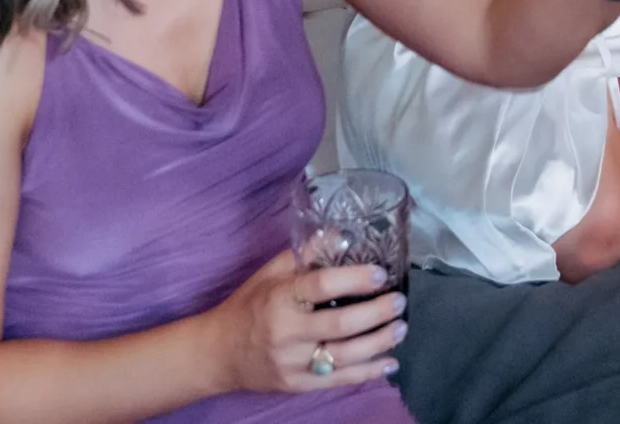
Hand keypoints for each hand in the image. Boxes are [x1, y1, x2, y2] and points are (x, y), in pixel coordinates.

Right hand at [210, 251, 403, 393]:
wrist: (219, 353)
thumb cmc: (248, 306)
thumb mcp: (270, 274)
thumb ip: (306, 255)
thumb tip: (341, 234)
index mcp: (279, 299)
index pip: (320, 286)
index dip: (354, 279)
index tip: (380, 274)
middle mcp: (287, 333)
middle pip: (339, 325)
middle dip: (376, 313)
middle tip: (399, 301)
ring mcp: (293, 363)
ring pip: (344, 357)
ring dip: (379, 342)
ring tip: (401, 328)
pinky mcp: (298, 385)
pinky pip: (339, 380)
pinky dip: (368, 372)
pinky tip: (389, 362)